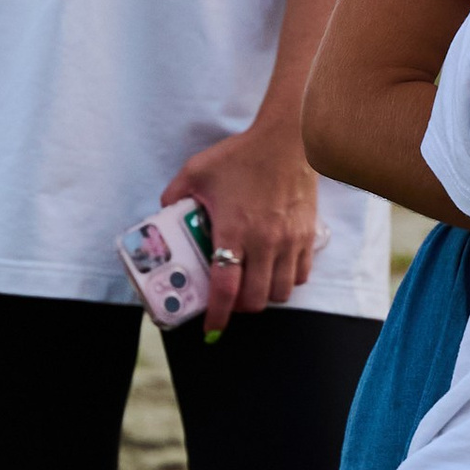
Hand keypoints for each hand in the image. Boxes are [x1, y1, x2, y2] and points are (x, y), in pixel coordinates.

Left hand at [162, 118, 320, 324]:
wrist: (287, 141)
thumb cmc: (242, 155)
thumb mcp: (196, 170)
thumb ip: (174, 194)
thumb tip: (162, 212)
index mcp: (233, 231)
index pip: (226, 288)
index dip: (217, 315)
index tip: (210, 328)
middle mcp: (264, 242)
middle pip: (256, 300)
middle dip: (239, 308)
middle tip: (229, 299)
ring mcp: (289, 242)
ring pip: (281, 293)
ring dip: (264, 296)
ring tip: (251, 284)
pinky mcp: (307, 237)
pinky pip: (301, 275)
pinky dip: (287, 281)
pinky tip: (274, 269)